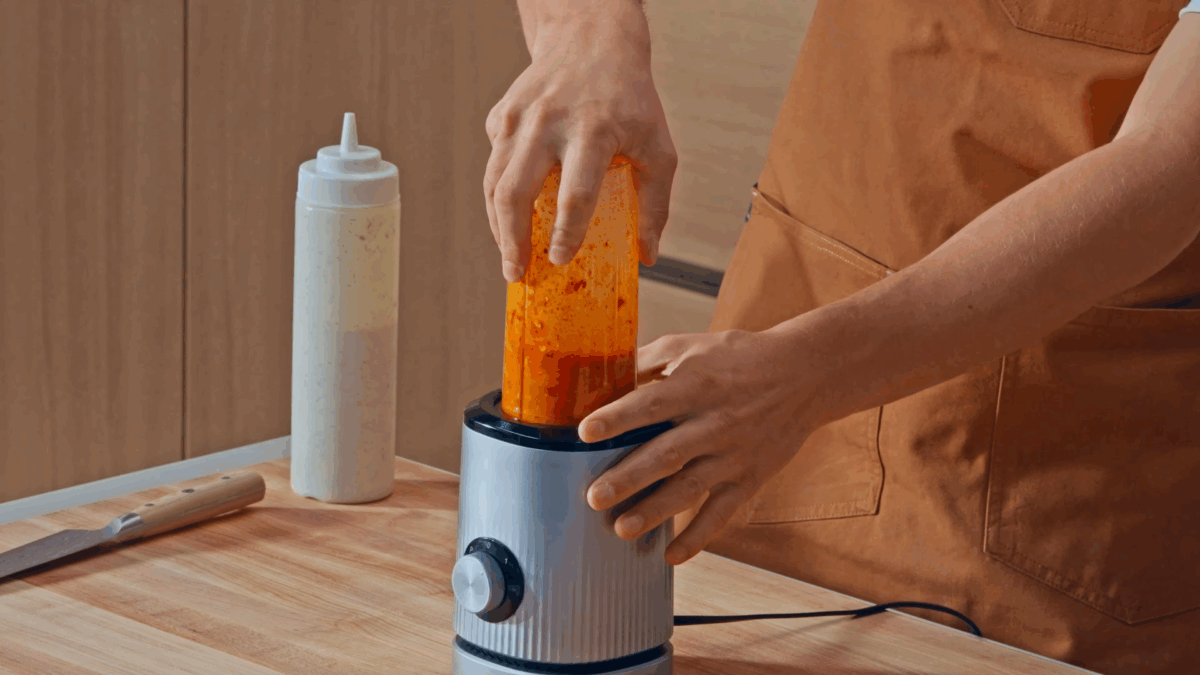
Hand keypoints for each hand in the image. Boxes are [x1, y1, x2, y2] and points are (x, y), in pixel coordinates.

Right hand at [484, 2, 676, 281]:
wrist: (593, 40)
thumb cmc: (630, 100)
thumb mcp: (657, 147)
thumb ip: (656, 203)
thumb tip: (647, 256)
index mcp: (594, 130)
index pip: (576, 192)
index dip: (567, 231)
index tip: (560, 260)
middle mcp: (549, 122)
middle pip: (516, 190)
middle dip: (512, 239)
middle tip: (516, 273)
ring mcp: (519, 117)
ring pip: (494, 182)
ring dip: (498, 227)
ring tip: (510, 257)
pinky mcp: (501, 115)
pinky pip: (493, 165)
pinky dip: (498, 198)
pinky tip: (511, 219)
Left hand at [577, 329, 819, 565]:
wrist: (805, 375)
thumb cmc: (738, 357)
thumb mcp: (692, 346)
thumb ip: (648, 361)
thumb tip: (601, 372)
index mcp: (695, 385)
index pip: (652, 403)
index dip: (618, 417)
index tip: (585, 431)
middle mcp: (713, 422)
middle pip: (666, 453)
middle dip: (629, 477)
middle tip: (595, 497)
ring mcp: (733, 454)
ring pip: (690, 487)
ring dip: (655, 511)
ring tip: (622, 529)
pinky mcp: (750, 477)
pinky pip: (721, 511)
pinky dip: (698, 536)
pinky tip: (672, 556)